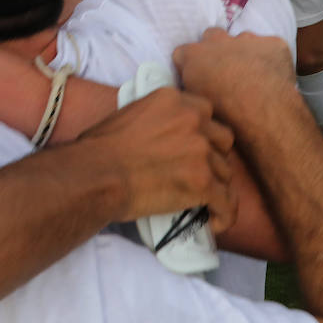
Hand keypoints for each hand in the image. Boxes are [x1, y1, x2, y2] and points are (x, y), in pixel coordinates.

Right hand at [77, 87, 236, 232]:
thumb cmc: (99, 149)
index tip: (193, 148)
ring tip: (203, 203)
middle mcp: (192, 119)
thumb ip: (157, 117)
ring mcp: (200, 150)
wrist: (96, 174)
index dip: (203, 133)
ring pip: (225, 172)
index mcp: (173, 100)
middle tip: (197, 174)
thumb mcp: (130, 114)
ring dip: (215, 187)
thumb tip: (163, 134)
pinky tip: (213, 222)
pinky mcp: (202, 182)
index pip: (206, 113)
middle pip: (222, 141)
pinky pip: (226, 202)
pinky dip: (223, 214)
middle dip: (213, 158)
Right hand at [174, 28, 294, 125]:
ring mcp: (247, 38)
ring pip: (242, 39)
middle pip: (211, 35)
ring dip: (244, 52)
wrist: (265, 110)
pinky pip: (270, 46)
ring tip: (254, 75)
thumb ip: (191, 88)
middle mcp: (217, 41)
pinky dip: (271, 58)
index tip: (198, 79)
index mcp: (193, 56)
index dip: (190, 66)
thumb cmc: (225, 114)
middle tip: (225, 71)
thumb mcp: (196, 104)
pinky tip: (275, 76)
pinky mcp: (273, 43)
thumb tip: (194, 88)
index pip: (182, 53)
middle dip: (215, 49)